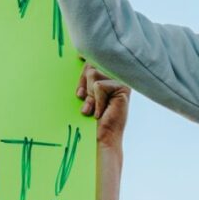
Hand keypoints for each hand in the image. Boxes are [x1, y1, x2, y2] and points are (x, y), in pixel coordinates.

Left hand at [80, 63, 129, 199]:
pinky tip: (100, 113)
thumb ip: (82, 81)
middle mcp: (116, 76)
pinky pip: (98, 86)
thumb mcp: (81, 97)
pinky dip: (95, 101)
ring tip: (92, 110)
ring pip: (93, 73)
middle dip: (82, 84)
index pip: (92, 59)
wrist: (98, 142)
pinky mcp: (123, 88)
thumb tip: (74, 62)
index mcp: (107, 76)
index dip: (84, 57)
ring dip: (88, 95)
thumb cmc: (86, 123)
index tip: (77, 58)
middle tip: (82, 101)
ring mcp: (121, 81)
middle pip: (90, 64)